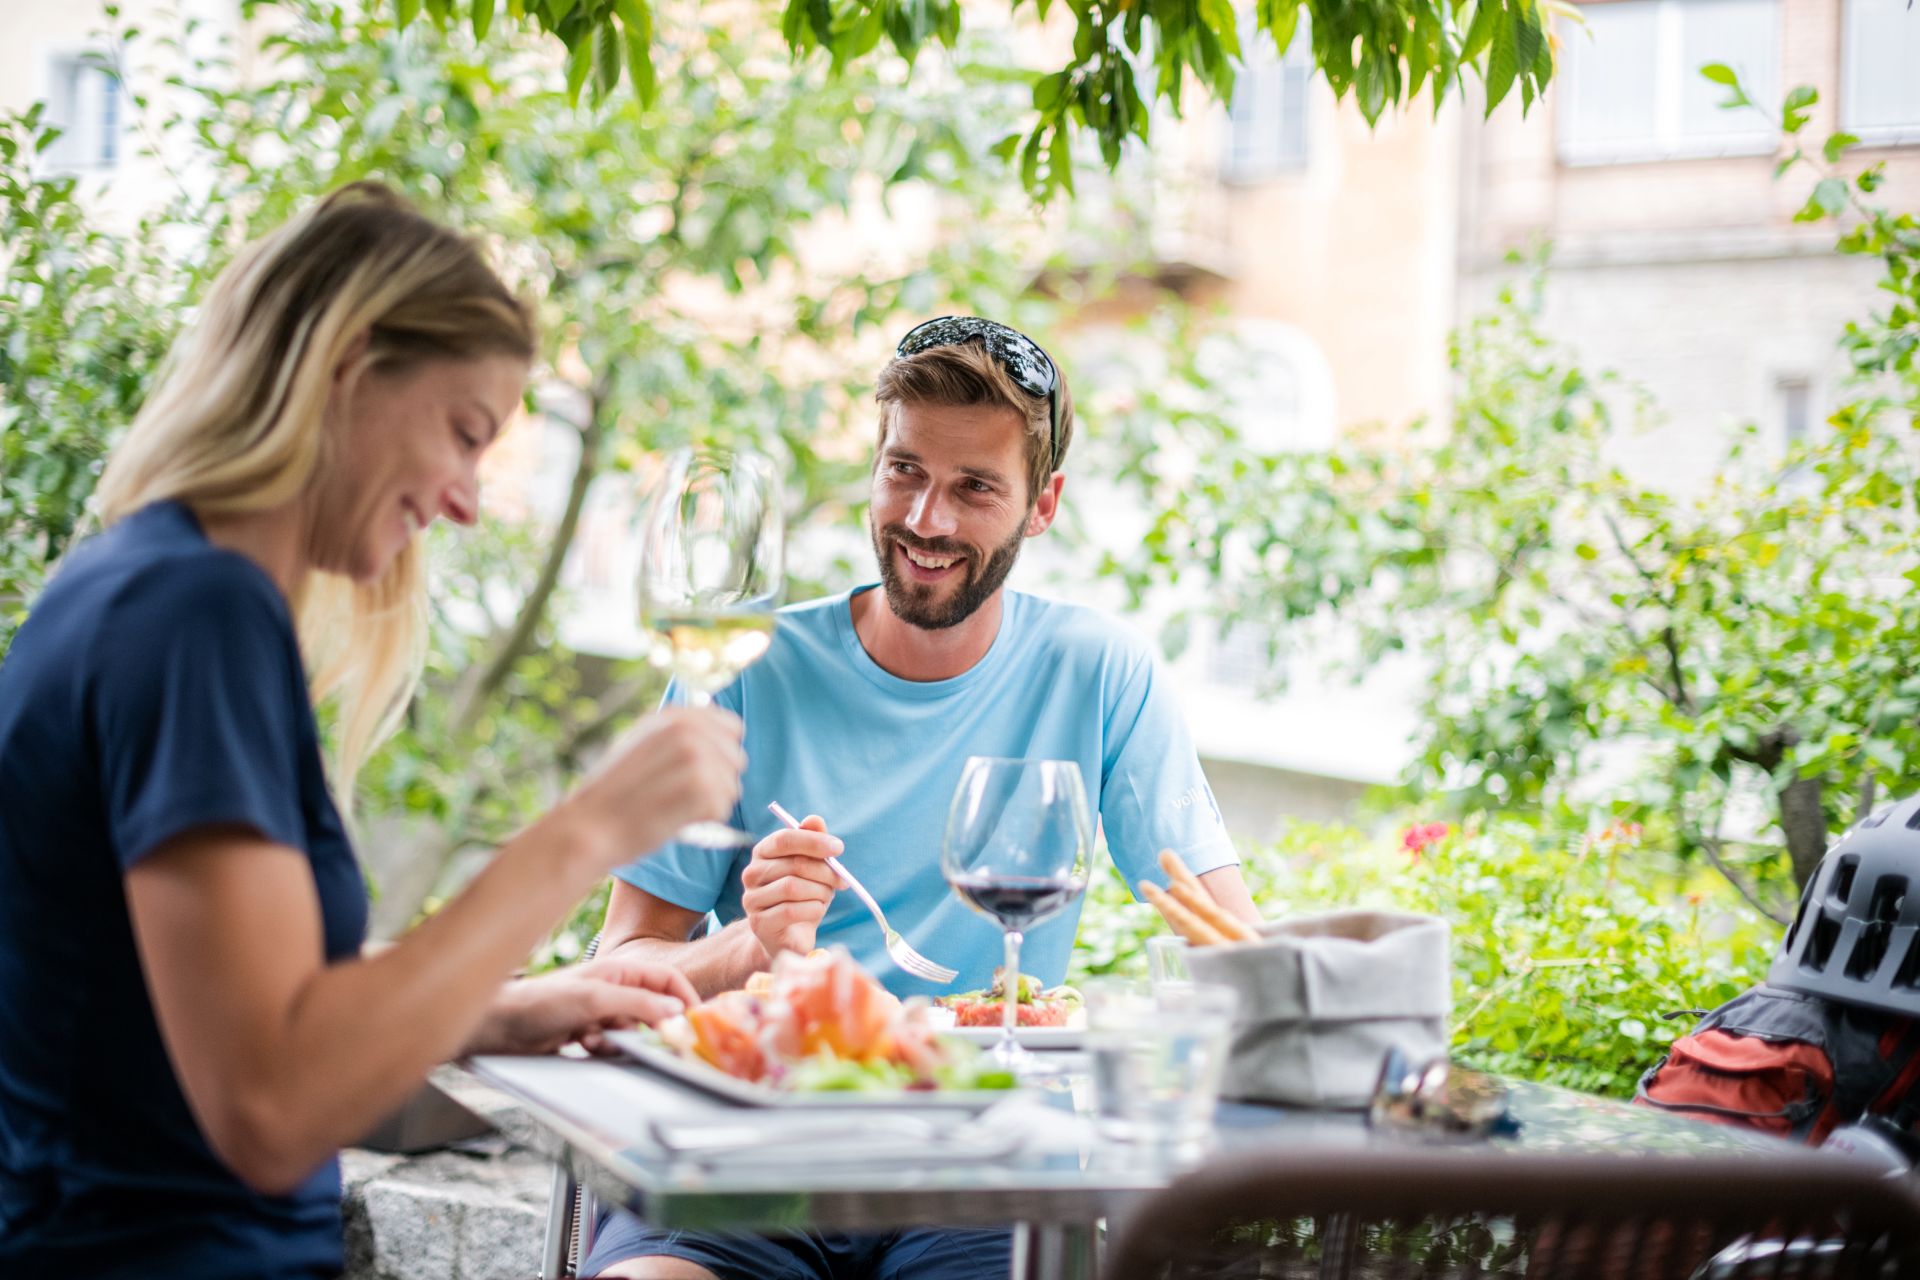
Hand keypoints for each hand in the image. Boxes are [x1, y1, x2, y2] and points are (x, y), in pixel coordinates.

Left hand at [465, 956, 700, 1055]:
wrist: (500, 1027)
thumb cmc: (541, 1002)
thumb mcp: (595, 999)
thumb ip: (638, 1003)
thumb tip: (675, 1010)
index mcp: (619, 971)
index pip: (666, 980)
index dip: (684, 998)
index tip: (694, 1022)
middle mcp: (613, 990)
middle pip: (652, 1009)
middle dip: (648, 1027)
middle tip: (646, 1043)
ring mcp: (600, 1013)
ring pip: (632, 1032)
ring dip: (619, 1040)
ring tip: (594, 1039)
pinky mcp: (588, 1035)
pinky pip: (612, 1046)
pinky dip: (602, 1048)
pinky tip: (582, 1045)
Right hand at [563, 706, 745, 871]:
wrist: (588, 825)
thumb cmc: (613, 792)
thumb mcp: (640, 744)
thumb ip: (678, 735)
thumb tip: (723, 734)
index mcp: (675, 716)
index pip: (732, 728)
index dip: (720, 754)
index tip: (698, 772)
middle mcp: (688, 730)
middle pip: (736, 758)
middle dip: (718, 780)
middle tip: (681, 794)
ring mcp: (696, 757)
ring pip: (731, 786)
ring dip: (709, 803)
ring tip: (673, 806)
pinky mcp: (700, 788)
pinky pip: (723, 808)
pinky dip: (704, 821)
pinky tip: (675, 819)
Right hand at [741, 814, 841, 962]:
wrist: (788, 936)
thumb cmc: (802, 896)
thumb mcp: (812, 868)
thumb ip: (813, 842)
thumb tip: (814, 820)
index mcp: (763, 853)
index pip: (785, 839)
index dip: (814, 842)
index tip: (838, 848)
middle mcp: (751, 873)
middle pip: (793, 864)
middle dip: (824, 871)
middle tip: (841, 880)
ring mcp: (751, 899)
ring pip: (793, 887)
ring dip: (820, 892)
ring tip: (826, 896)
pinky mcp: (758, 923)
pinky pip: (791, 911)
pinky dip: (813, 909)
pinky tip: (817, 910)